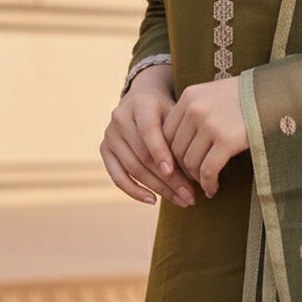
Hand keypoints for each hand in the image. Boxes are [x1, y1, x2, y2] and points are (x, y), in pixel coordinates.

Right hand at [100, 64, 196, 206]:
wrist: (143, 100)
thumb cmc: (167, 110)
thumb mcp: (176, 113)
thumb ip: (180, 135)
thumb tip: (197, 169)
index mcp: (140, 104)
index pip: (148, 131)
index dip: (161, 153)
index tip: (176, 173)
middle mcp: (120, 118)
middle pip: (143, 155)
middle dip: (168, 179)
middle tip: (189, 195)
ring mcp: (110, 134)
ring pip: (132, 169)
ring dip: (158, 189)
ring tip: (180, 200)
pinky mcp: (104, 149)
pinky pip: (118, 177)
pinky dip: (135, 192)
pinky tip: (153, 201)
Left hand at [163, 76, 248, 198]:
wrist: (276, 93)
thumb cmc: (246, 96)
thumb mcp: (213, 94)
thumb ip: (194, 111)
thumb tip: (179, 144)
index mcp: (189, 96)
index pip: (166, 132)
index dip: (171, 154)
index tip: (181, 166)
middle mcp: (194, 108)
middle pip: (176, 149)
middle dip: (183, 169)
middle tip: (193, 179)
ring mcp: (209, 124)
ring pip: (190, 162)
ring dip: (196, 178)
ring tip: (205, 184)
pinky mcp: (226, 140)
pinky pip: (208, 170)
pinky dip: (208, 184)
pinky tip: (213, 189)